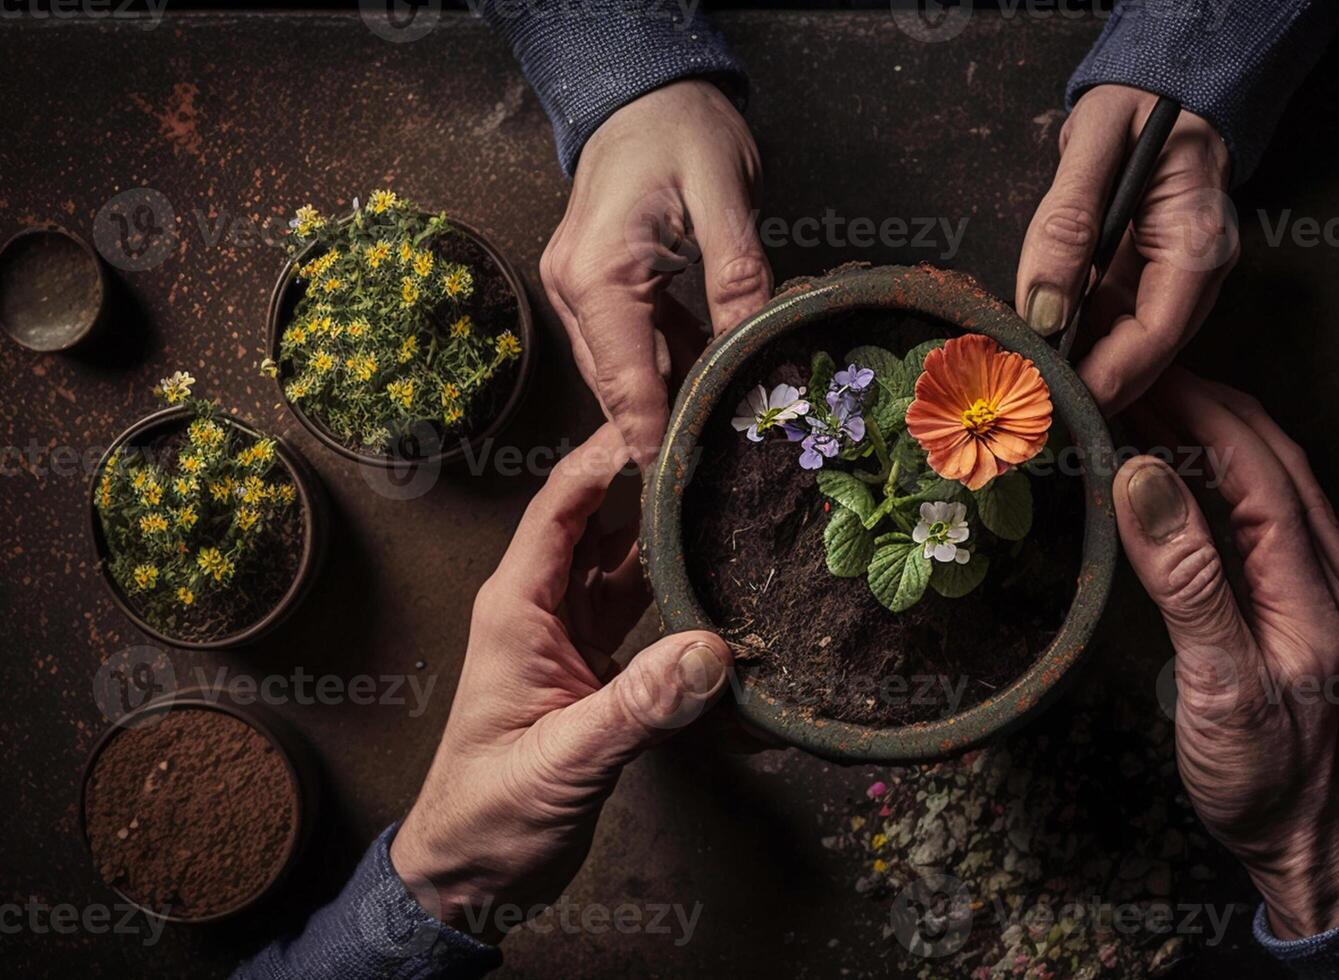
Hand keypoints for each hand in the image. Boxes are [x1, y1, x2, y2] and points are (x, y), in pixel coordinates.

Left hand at [390, 424, 732, 939]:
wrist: (470, 875)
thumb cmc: (489, 815)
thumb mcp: (562, 760)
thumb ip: (636, 707)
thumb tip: (712, 653)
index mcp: (517, 609)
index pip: (562, 506)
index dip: (607, 457)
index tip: (663, 421)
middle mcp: (544, 608)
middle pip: (600, 520)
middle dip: (649, 478)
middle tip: (714, 443)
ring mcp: (571, 636)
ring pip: (626, 560)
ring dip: (669, 529)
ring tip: (729, 490)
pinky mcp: (597, 668)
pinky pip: (642, 608)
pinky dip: (677, 588)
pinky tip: (719, 572)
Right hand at [539, 79, 772, 467]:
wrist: (642, 86)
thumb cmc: (683, 127)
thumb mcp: (726, 197)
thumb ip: (737, 279)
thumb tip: (753, 352)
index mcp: (599, 272)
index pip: (625, 380)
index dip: (652, 435)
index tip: (678, 483)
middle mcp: (574, 287)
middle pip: (617, 384)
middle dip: (662, 425)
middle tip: (717, 467)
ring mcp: (577, 285)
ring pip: (621, 369)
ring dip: (666, 395)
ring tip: (722, 429)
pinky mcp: (593, 281)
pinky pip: (627, 342)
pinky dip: (664, 363)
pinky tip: (708, 377)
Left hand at [1017, 86, 1236, 413]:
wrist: (1165, 82)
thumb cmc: (1141, 100)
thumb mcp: (1096, 143)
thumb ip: (1067, 224)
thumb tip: (1041, 310)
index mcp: (1199, 241)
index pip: (1157, 334)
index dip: (1108, 377)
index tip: (1057, 399)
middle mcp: (1195, 272)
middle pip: (1145, 354)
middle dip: (1091, 385)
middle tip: (1028, 408)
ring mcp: (1171, 279)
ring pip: (1125, 346)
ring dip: (1079, 368)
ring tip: (1024, 386)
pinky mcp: (1144, 279)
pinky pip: (1111, 324)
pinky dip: (1075, 341)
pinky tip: (1037, 352)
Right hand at [1113, 371, 1338, 938]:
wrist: (1305, 841)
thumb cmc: (1262, 776)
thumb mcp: (1217, 683)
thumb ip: (1185, 578)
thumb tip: (1141, 473)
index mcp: (1318, 585)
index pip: (1259, 465)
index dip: (1198, 409)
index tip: (1134, 374)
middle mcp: (1332, 570)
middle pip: (1270, 455)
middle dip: (1202, 401)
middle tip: (1127, 375)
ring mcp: (1319, 581)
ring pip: (1267, 476)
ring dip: (1206, 430)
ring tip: (1136, 404)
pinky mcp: (1299, 596)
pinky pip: (1257, 511)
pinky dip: (1210, 475)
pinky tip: (1165, 469)